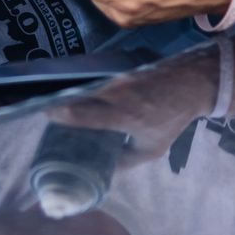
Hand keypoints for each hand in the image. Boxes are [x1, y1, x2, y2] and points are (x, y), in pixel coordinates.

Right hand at [47, 43, 220, 160]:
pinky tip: (74, 81)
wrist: (193, 85)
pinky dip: (84, 77)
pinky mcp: (121, 64)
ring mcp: (119, 76)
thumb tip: (107, 169)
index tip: (45, 113)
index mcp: (122, 116)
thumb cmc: (172, 119)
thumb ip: (128, 159)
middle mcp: (116, 93)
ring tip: (52, 90)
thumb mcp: (153, 147)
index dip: (61, 113)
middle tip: (40, 100)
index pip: (83, 114)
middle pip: (78, 93)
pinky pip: (97, 71)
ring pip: (86, 80)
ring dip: (69, 85)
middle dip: (58, 96)